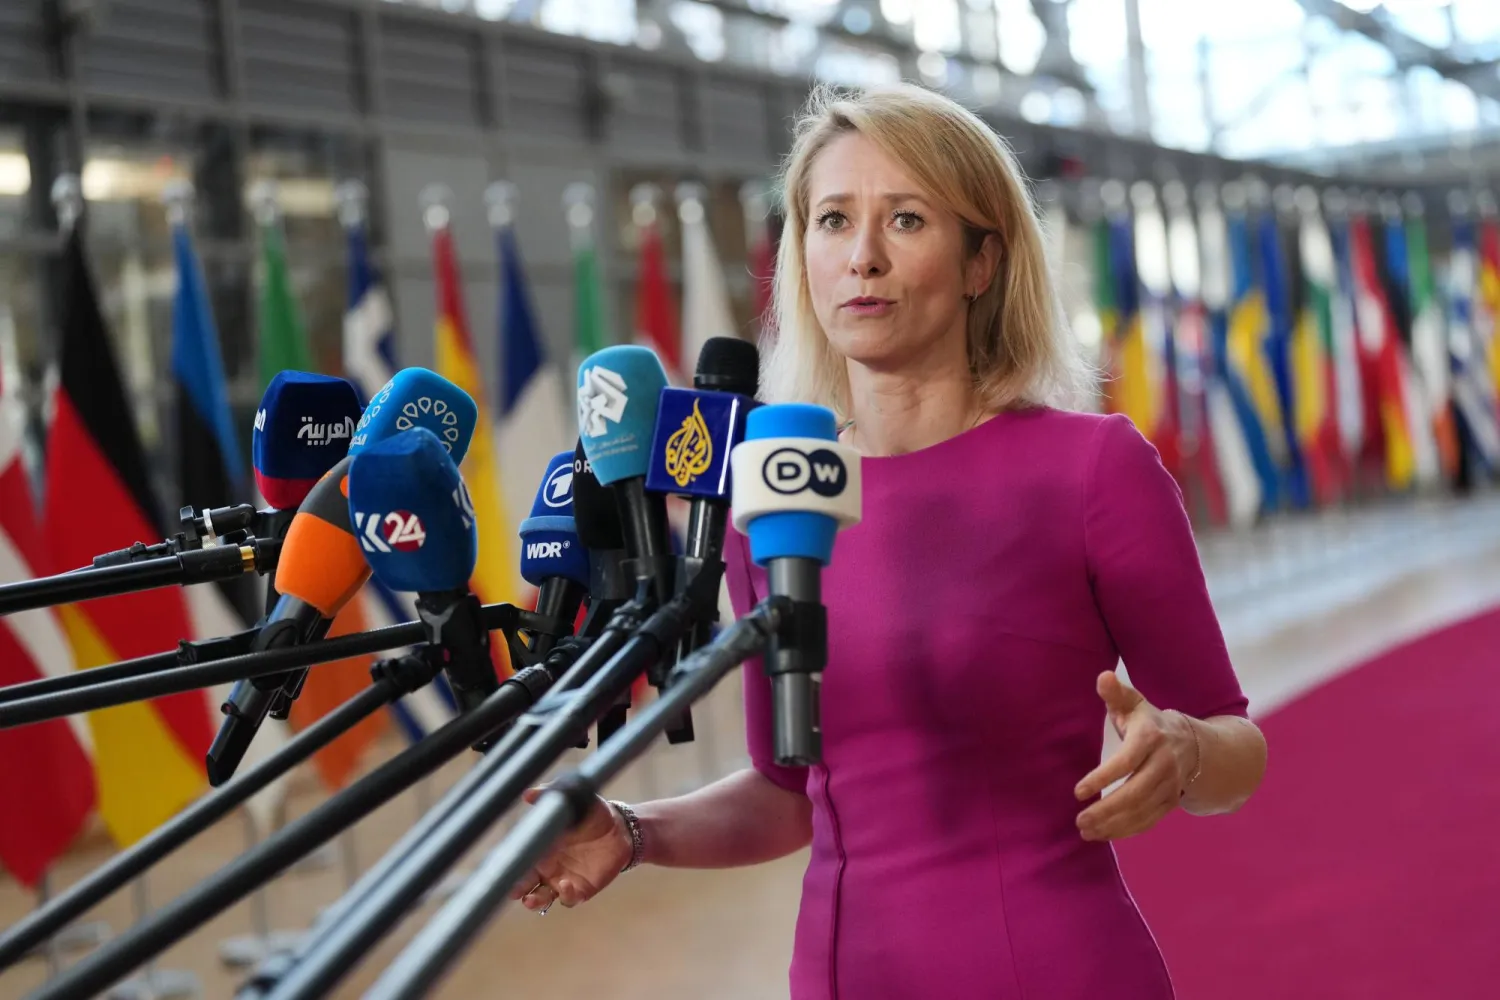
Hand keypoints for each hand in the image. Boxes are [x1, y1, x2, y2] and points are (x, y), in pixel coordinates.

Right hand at [507, 788, 632, 912]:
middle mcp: (546, 866)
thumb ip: (550, 796)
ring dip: (533, 901)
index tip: (500, 866)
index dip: (507, 864)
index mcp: (540, 846)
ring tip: (529, 900)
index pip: (518, 857)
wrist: (620, 828)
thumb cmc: (591, 812)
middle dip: (515, 888)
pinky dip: (565, 896)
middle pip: (523, 883)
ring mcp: (562, 879)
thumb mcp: (572, 800)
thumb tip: (529, 794)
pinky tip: (565, 886)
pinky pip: (568, 899)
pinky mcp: (580, 889)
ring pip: (540, 898)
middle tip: (511, 890)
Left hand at [1073, 671, 1195, 841]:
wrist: (1194, 743)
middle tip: (1079, 819)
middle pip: (1135, 793)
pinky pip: (1149, 821)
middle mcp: (1165, 764)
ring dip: (1113, 825)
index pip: (1127, 761)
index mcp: (1152, 737)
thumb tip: (1103, 677)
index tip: (1078, 792)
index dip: (1103, 778)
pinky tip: (1104, 834)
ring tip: (1085, 830)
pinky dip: (1127, 830)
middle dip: (1106, 810)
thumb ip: (1116, 693)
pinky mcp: (1171, 802)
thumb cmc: (1150, 722)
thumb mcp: (1134, 703)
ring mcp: (1171, 785)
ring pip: (1142, 811)